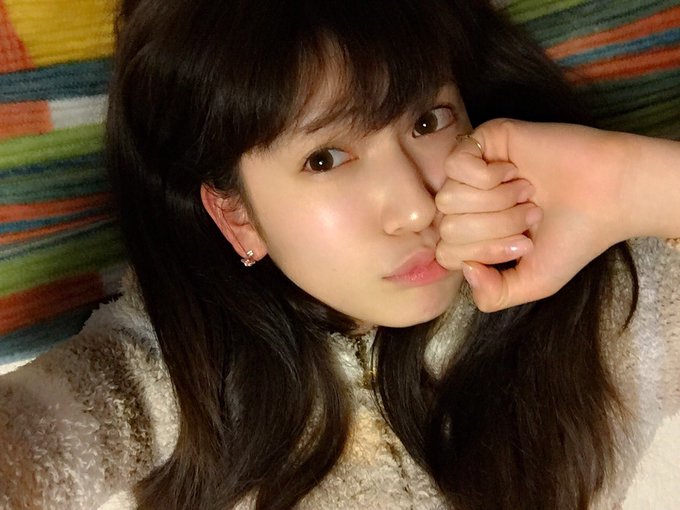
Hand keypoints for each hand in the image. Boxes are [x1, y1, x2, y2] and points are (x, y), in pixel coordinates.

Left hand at [436, 119, 635, 311]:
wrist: (609, 194)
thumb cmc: (574, 236)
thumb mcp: (532, 282)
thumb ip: (492, 295)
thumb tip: (465, 269)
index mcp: (474, 235)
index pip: (447, 253)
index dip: (483, 253)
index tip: (523, 244)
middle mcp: (468, 204)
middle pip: (447, 227)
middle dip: (495, 228)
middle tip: (531, 215)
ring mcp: (471, 172)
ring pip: (448, 198)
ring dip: (495, 202)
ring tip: (527, 195)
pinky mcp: (481, 141)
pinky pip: (454, 166)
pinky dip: (487, 177)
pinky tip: (514, 173)